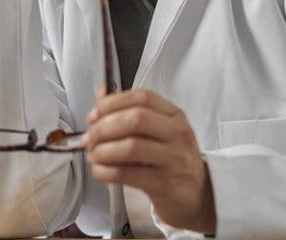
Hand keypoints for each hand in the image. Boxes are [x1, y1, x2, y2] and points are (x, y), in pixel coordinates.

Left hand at [81, 89, 215, 234]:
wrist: (194, 193)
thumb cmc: (172, 159)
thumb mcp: (158, 131)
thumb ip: (130, 111)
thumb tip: (101, 93)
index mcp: (173, 115)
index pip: (142, 98)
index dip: (113, 103)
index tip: (94, 114)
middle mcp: (177, 133)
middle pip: (136, 119)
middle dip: (104, 128)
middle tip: (91, 138)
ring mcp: (173, 158)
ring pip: (132, 147)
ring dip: (104, 151)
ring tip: (94, 155)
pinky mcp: (165, 183)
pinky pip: (129, 174)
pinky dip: (107, 171)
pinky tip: (100, 171)